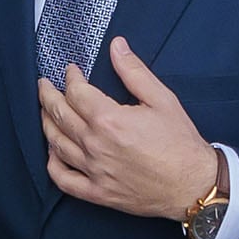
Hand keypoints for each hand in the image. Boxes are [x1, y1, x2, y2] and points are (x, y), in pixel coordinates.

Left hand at [38, 40, 218, 220]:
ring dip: (46, 124)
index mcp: (110, 120)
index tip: (71, 71)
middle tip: (44, 85)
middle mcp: (96, 145)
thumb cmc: (180, 143)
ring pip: (56, 144)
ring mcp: (94, 171)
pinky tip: (53, 152)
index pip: (76, 92)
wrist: (193, 185)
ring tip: (45, 112)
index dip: (70, 78)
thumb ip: (134, 71)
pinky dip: (52, 164)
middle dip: (47, 95)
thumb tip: (116, 46)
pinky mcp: (97, 193)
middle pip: (58, 115)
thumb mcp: (162, 99)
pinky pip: (63, 180)